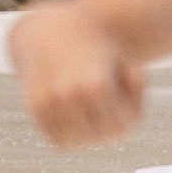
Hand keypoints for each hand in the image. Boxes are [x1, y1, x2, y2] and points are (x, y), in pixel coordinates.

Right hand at [11, 8, 146, 147]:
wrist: (53, 30)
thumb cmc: (99, 48)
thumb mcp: (130, 63)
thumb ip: (138, 96)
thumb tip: (126, 128)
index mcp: (96, 85)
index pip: (120, 130)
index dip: (127, 120)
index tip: (125, 102)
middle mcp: (68, 95)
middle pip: (99, 138)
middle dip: (108, 126)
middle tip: (107, 104)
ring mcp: (47, 103)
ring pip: (76, 142)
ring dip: (87, 132)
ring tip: (90, 107)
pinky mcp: (32, 107)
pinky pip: (56, 141)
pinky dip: (67, 133)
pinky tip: (73, 112)